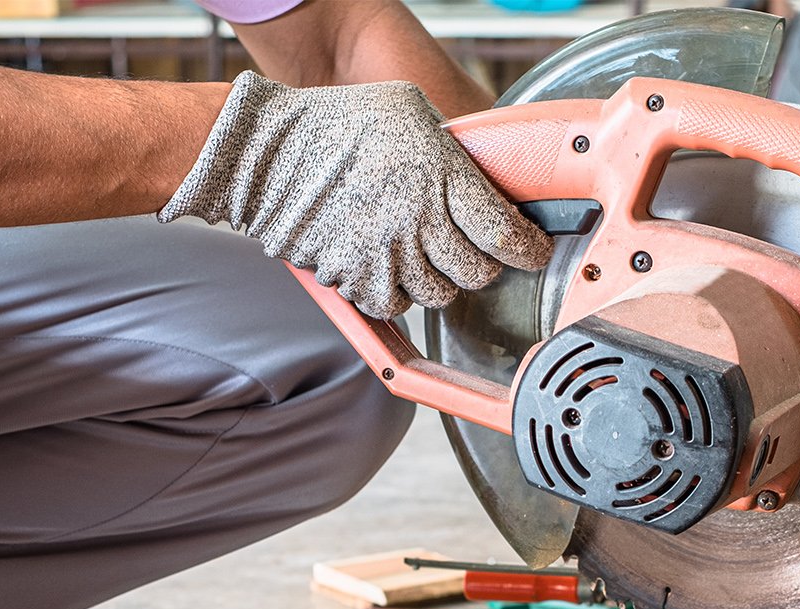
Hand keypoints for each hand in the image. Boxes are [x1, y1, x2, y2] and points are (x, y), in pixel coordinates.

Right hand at [159, 71, 552, 317]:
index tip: (532, 252)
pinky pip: (395, 307)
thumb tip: (489, 176)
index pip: (505, 233)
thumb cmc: (338, 125)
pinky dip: (397, 294)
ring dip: (437, 280)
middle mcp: (417, 220)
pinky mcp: (354, 279)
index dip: (528, 250)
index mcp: (441, 175)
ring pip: (439, 296)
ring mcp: (386, 254)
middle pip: (476, 273)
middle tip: (469, 250)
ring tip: (419, 252)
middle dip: (480, 265)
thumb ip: (455, 148)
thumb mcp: (411, 111)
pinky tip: (388, 266)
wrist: (266, 152)